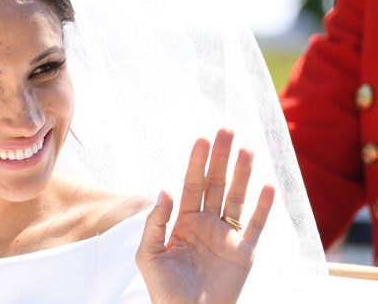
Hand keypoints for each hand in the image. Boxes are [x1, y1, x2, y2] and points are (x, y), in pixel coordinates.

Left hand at [135, 129, 274, 303]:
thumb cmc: (163, 290)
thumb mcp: (149, 254)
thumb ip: (155, 222)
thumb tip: (164, 189)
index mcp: (183, 222)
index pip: (191, 184)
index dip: (197, 162)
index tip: (202, 139)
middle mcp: (207, 224)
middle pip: (216, 184)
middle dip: (221, 158)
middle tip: (227, 130)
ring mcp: (227, 237)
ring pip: (237, 198)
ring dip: (243, 174)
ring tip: (248, 149)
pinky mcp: (245, 253)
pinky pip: (255, 226)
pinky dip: (263, 207)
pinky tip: (267, 186)